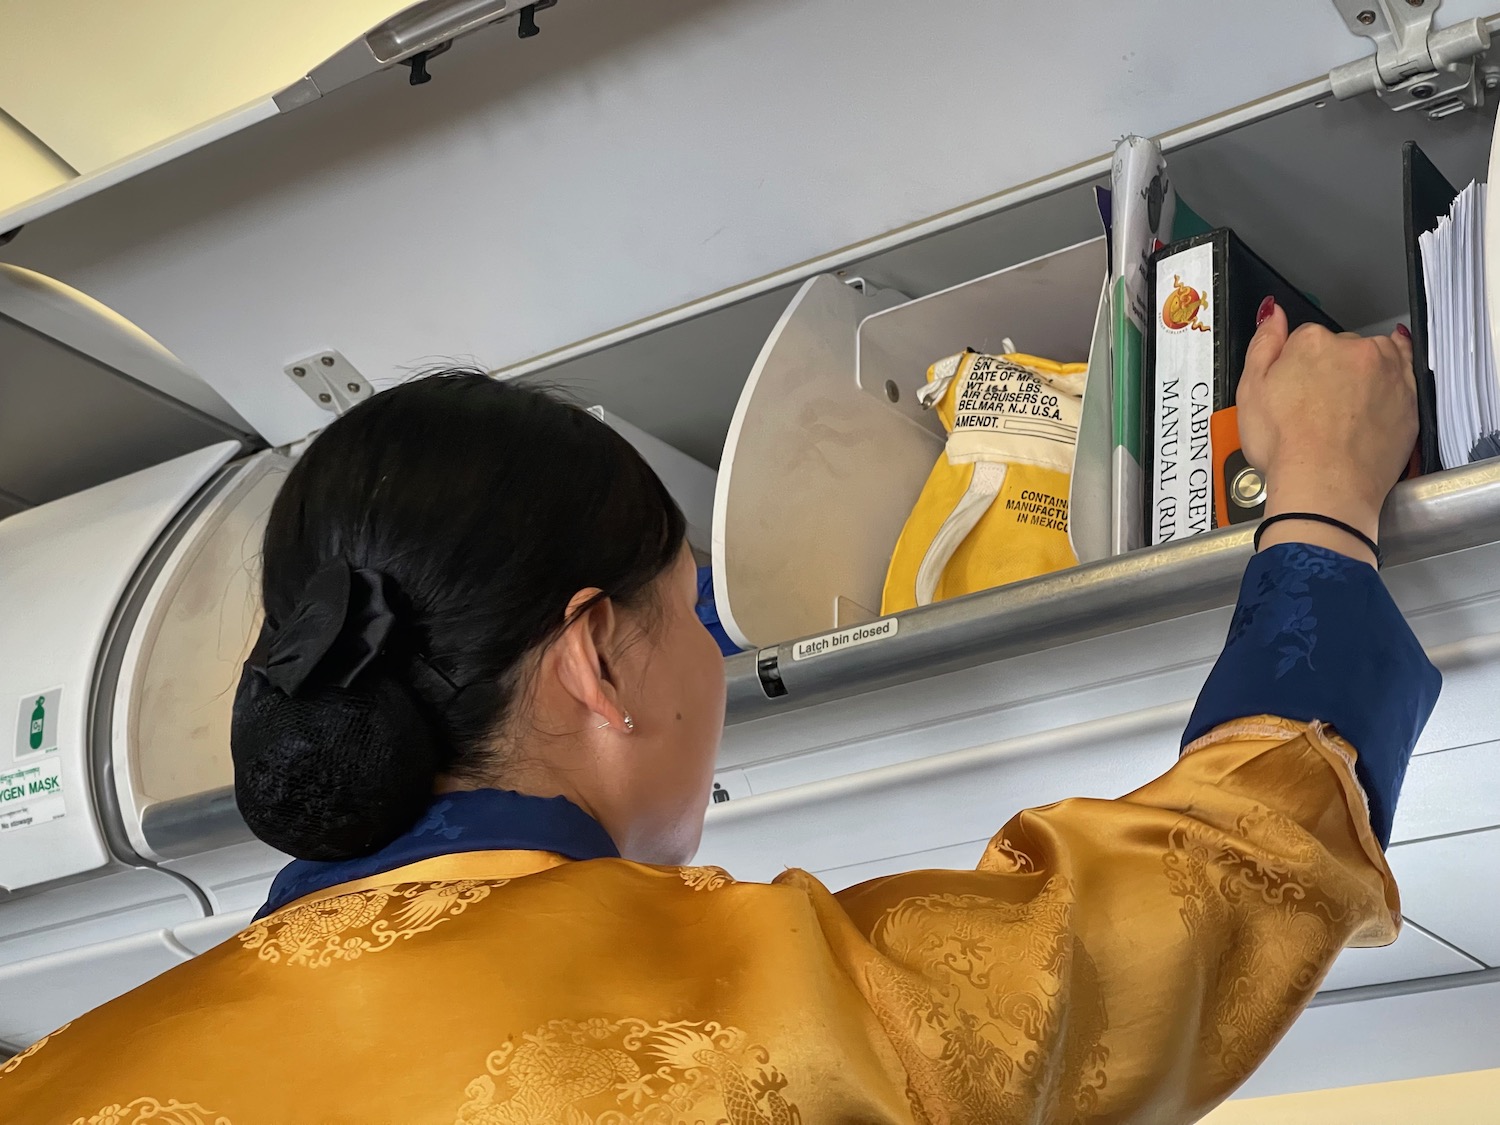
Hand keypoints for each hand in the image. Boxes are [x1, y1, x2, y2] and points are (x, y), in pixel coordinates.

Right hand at [1235, 303, 1416, 564]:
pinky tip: (1376, 396)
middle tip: (1314, 405)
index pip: (1305, 338)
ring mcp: (1388, 372)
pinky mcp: (1409, 398)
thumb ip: (1263, 344)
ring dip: (1363, 372)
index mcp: (1313, 342)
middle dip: (1331, 368)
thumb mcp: (1249, 390)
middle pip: (1342, 347)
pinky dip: (1392, 382)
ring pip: (1375, 358)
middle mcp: (1355, 348)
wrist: (1325, 484)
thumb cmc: (1285, 445)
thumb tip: (1273, 314)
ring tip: (1343, 409)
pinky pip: (1405, 376)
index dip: (1295, 364)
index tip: (1292, 388)